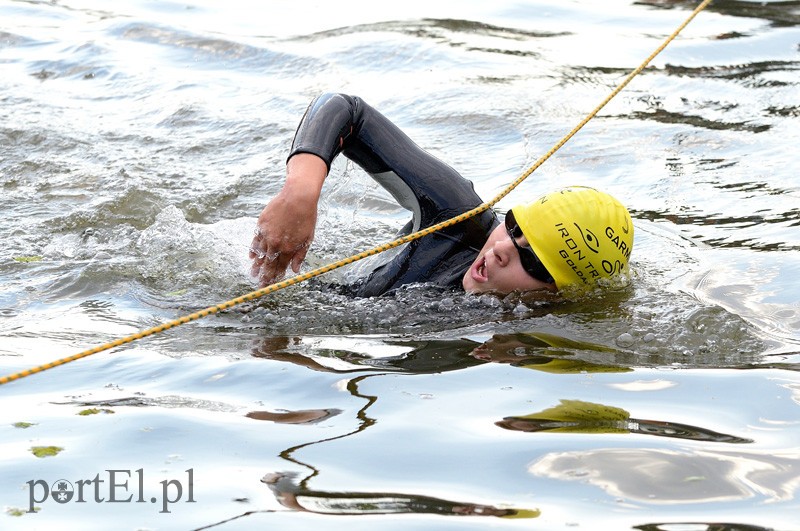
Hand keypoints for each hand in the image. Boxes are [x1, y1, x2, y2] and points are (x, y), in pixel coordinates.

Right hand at [249, 154, 326, 285]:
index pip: (280, 268)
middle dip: (264, 276)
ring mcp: (267, 234)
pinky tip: (251, 257)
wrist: (297, 197)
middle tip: (260, 286)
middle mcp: (276, 244)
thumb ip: (300, 256)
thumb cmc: (306, 218)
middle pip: (268, 264)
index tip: (271, 285)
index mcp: (289, 249)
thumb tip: (294, 272)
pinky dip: (253, 250)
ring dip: (256, 265)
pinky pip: (255, 240)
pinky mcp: (261, 224)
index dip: (275, 278)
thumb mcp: (308, 239)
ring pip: (259, 254)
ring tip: (253, 274)